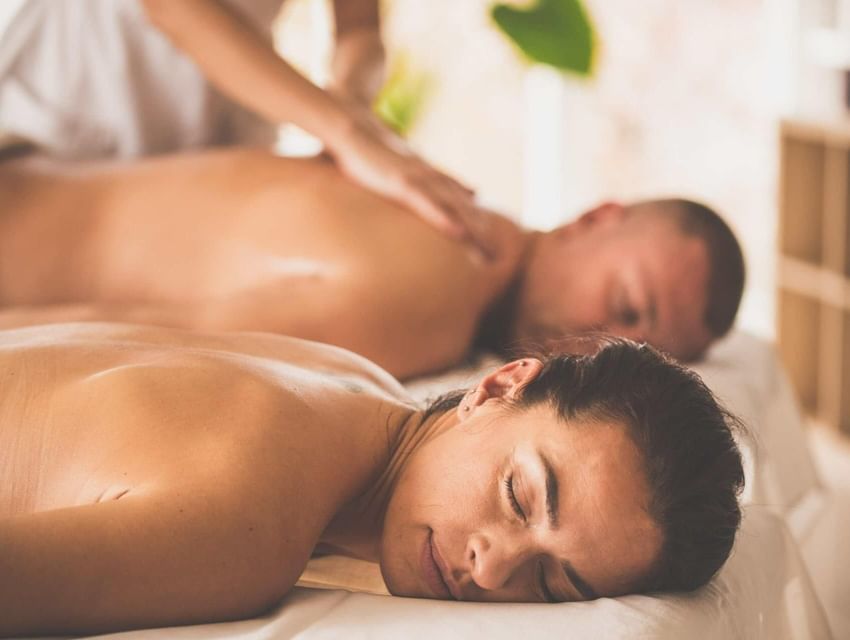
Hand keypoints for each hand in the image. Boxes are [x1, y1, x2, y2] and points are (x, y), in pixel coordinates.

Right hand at [326, 102, 498, 259]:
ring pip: (453, 208)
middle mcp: (430, 175)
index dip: (476, 216)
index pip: (459, 197)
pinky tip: (459, 233)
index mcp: (428, 173)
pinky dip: (444, 218)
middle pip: (464, 207)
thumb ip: (412, 175)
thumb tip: (416, 187)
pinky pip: (428, 204)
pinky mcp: (401, 183)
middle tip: (497, 256)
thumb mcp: (395, 164)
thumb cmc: (367, 148)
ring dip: (472, 230)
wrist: (352, 127)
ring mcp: (418, 178)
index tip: (492, 236)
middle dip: (481, 232)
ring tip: (487, 252)